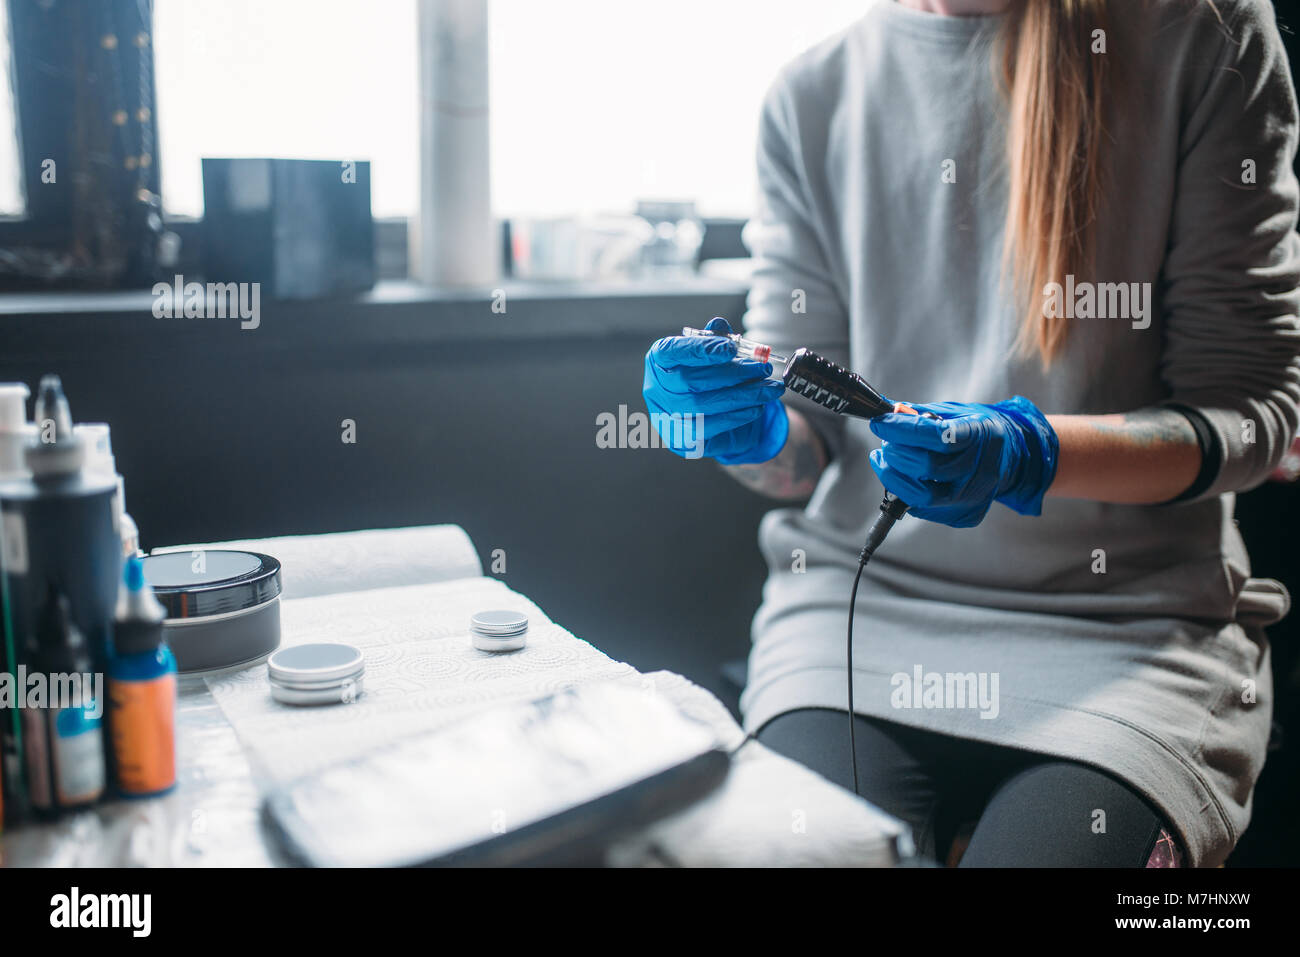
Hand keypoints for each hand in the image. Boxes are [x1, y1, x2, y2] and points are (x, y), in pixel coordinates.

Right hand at [643, 317, 787, 463]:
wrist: (709, 417)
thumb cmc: (708, 377)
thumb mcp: (711, 354)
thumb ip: (714, 339)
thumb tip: (720, 326)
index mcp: (658, 361)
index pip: (671, 351)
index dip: (700, 349)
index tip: (731, 348)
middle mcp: (656, 390)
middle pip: (691, 380)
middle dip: (733, 373)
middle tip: (762, 368)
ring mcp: (666, 418)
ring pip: (703, 405)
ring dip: (743, 395)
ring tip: (770, 388)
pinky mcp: (683, 440)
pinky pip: (711, 427)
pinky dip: (738, 415)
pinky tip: (757, 407)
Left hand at [867, 396, 1058, 527]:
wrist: (1012, 455)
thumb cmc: (978, 430)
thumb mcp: (954, 413)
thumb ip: (919, 415)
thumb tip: (885, 413)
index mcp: (979, 435)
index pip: (937, 436)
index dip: (902, 430)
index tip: (880, 424)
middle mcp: (980, 469)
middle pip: (927, 467)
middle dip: (895, 453)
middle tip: (885, 443)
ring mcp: (974, 497)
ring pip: (921, 496)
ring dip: (893, 477)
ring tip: (885, 460)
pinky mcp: (966, 515)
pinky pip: (925, 510)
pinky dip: (906, 493)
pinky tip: (903, 478)